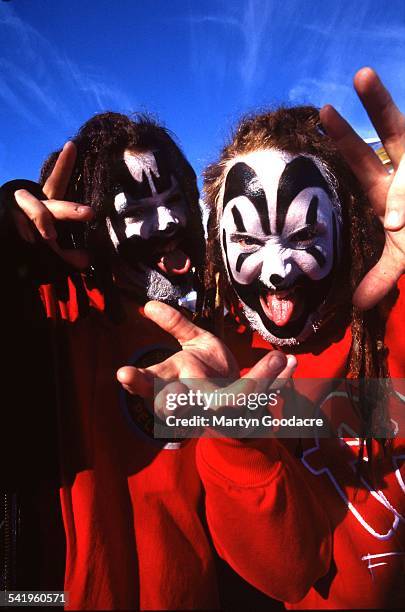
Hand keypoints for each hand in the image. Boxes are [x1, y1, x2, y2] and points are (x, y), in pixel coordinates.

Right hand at [12, 141, 92, 268]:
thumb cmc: (32, 241)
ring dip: (43, 221)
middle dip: (71, 209)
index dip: (64, 164)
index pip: (57, 182)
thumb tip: (87, 260)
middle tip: (89, 213)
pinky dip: (24, 233)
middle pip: (54, 204)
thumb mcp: (53, 249)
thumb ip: (69, 254)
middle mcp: (32, 203)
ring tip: (51, 236)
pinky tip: (29, 241)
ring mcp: (17, 211)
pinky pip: (16, 225)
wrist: (3, 248)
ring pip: (35, 210)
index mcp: (47, 204)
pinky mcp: (5, 220)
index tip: (72, 145)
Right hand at [117, 301, 296, 419]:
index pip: (150, 386)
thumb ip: (175, 325)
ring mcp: (221, 411)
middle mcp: (194, 401)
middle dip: (181, 401)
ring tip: (279, 356)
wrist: (233, 409)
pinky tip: (292, 362)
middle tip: (183, 395)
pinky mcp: (246, 413)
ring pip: (231, 401)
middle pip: (182, 406)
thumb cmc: (206, 372)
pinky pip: (263, 399)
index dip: (137, 383)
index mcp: (175, 385)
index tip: (123, 374)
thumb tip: (149, 305)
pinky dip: (279, 381)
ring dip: (257, 379)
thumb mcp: (192, 345)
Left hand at [320, 67, 404, 308]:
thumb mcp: (403, 257)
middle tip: (360, 74)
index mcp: (387, 189)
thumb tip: (357, 304)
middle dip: (378, 104)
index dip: (344, 138)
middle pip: (391, 130)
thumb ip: (382, 277)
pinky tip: (397, 146)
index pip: (361, 160)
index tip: (322, 113)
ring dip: (394, 110)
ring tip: (382, 100)